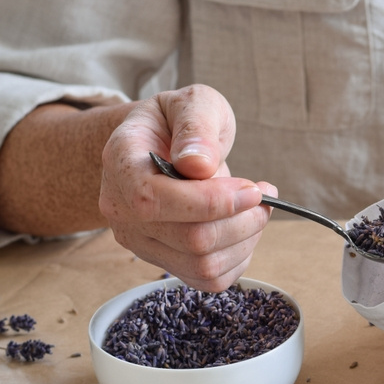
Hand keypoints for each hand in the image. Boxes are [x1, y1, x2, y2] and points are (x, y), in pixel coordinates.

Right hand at [99, 84, 273, 290]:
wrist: (163, 144)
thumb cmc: (179, 123)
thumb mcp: (194, 103)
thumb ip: (196, 127)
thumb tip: (197, 165)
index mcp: (121, 163)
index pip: (155, 200)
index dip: (213, 201)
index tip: (253, 189)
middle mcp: (121, 210)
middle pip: (191, 239)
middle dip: (243, 220)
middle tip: (263, 194)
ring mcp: (141, 242)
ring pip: (204, 265)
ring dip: (246, 239)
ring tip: (256, 208)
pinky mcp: (165, 262)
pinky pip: (209, 279)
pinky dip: (239, 258)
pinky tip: (243, 229)